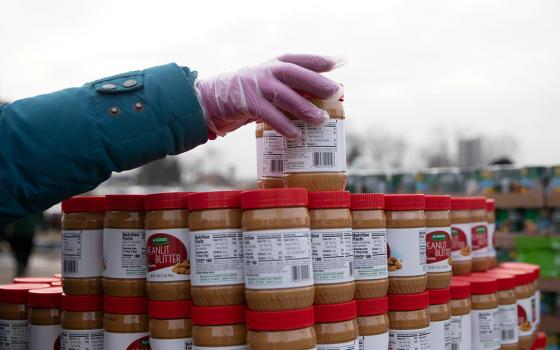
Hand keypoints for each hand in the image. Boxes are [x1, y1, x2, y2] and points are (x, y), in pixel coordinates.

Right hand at [194, 54, 342, 138]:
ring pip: (284, 95)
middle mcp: (265, 72)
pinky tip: (296, 134)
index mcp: (272, 65)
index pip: (298, 60)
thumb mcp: (267, 86)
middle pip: (295, 73)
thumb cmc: (246, 95)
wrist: (211, 100)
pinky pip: (269, 115)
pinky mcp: (247, 103)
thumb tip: (318, 102)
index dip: (318, 60)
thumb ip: (288, 90)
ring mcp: (256, 87)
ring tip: (321, 120)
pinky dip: (284, 125)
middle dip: (316, 82)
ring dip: (304, 108)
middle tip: (336, 92)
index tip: (339, 62)